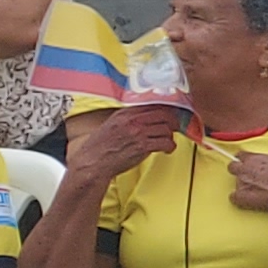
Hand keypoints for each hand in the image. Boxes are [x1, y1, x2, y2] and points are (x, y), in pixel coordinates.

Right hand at [66, 101, 183, 184]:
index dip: (165, 110)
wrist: (93, 162)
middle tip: (175, 127)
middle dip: (173, 121)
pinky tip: (166, 150)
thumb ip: (128, 118)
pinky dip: (170, 147)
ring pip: (167, 129)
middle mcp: (132, 120)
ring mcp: (138, 133)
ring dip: (170, 136)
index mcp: (125, 113)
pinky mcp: (142, 146)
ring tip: (167, 141)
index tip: (170, 114)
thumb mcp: (112, 124)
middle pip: (164, 114)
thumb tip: (146, 116)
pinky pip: (166, 143)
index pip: (153, 105)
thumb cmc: (100, 147)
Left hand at [225, 148, 267, 214]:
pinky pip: (233, 197)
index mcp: (254, 159)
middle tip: (249, 176)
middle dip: (238, 170)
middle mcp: (244, 169)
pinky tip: (249, 199)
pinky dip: (240, 198)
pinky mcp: (240, 197)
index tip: (247, 163)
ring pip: (236, 182)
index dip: (244, 160)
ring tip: (257, 191)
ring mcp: (241, 183)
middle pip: (233, 167)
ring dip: (244, 185)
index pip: (241, 155)